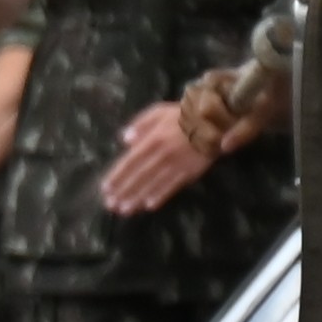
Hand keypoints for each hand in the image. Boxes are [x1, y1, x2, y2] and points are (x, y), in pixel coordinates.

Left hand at [102, 100, 214, 218]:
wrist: (215, 119)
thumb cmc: (184, 115)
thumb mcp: (159, 112)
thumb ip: (140, 124)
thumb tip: (124, 139)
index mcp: (153, 139)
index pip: (130, 161)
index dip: (117, 176)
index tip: (105, 188)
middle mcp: (162, 154)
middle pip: (139, 175)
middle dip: (124, 191)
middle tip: (111, 205)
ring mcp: (177, 164)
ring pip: (153, 183)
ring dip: (138, 197)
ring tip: (124, 210)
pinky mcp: (190, 171)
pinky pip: (173, 186)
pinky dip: (161, 196)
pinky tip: (149, 205)